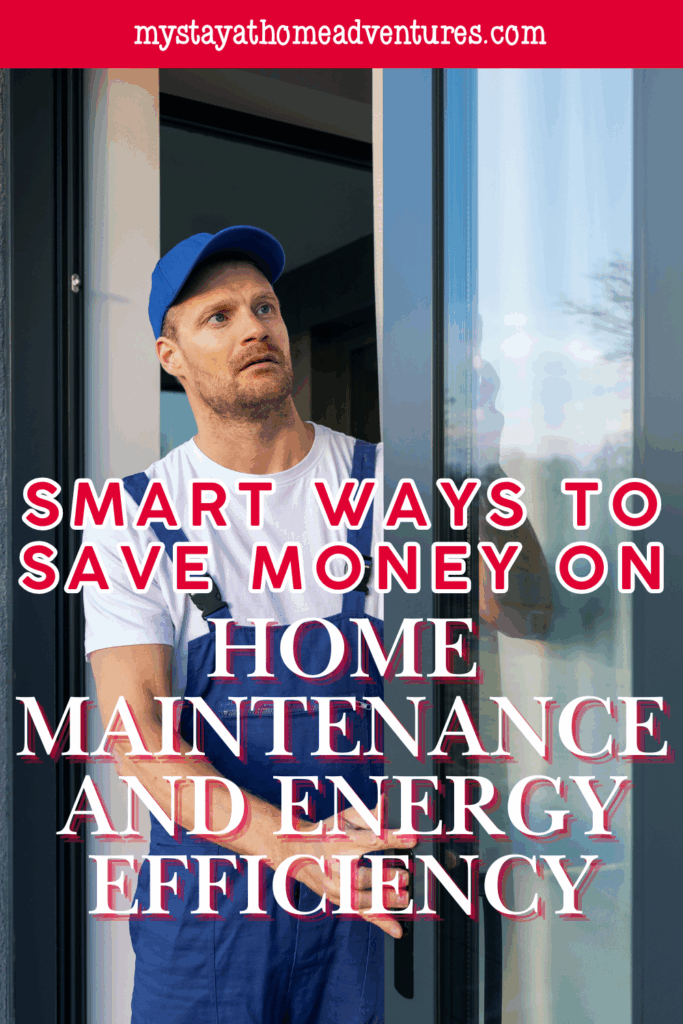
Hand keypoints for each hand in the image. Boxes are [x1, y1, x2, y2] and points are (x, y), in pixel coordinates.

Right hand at [284, 804, 416, 938]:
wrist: (296, 852)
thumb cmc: (326, 833)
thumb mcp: (346, 818)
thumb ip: (370, 815)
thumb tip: (391, 803)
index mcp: (339, 840)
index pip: (369, 839)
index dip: (392, 838)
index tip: (411, 838)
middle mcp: (335, 866)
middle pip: (362, 876)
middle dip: (387, 876)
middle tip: (406, 875)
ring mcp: (335, 887)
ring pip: (362, 899)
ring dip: (386, 899)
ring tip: (404, 896)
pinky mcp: (339, 900)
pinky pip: (362, 913)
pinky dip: (381, 922)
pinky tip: (397, 929)